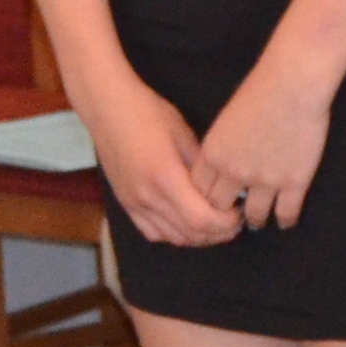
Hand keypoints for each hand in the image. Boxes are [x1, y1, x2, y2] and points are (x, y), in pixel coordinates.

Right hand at [79, 75, 241, 248]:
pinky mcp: (126, 204)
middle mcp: (148, 197)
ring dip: (197, 237)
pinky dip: (174, 235)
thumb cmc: (147, 113)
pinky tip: (186, 223)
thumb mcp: (183, 133)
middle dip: (217, 233)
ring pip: (172, 238)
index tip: (239, 212)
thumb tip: (225, 188)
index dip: (225, 224)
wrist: (106, 108)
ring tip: (215, 224)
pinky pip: (153, 233)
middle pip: (190, 234)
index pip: (201, 219)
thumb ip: (202, 166)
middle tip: (234, 221)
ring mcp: (134, 203)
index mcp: (165, 177)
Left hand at [187, 58, 335, 238]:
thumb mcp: (226, 119)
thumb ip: (221, 146)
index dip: (205, 198)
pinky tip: (285, 221)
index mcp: (213, 154)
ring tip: (257, 221)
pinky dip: (284, 221)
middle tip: (232, 217)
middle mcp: (234, 172)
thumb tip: (222, 165)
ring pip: (253, 216)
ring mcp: (265, 180)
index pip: (199, 190)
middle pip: (220, 208)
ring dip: (254, 220)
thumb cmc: (259, 90)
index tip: (213, 201)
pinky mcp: (293, 182)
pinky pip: (286, 214)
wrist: (292, 84)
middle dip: (224, 214)